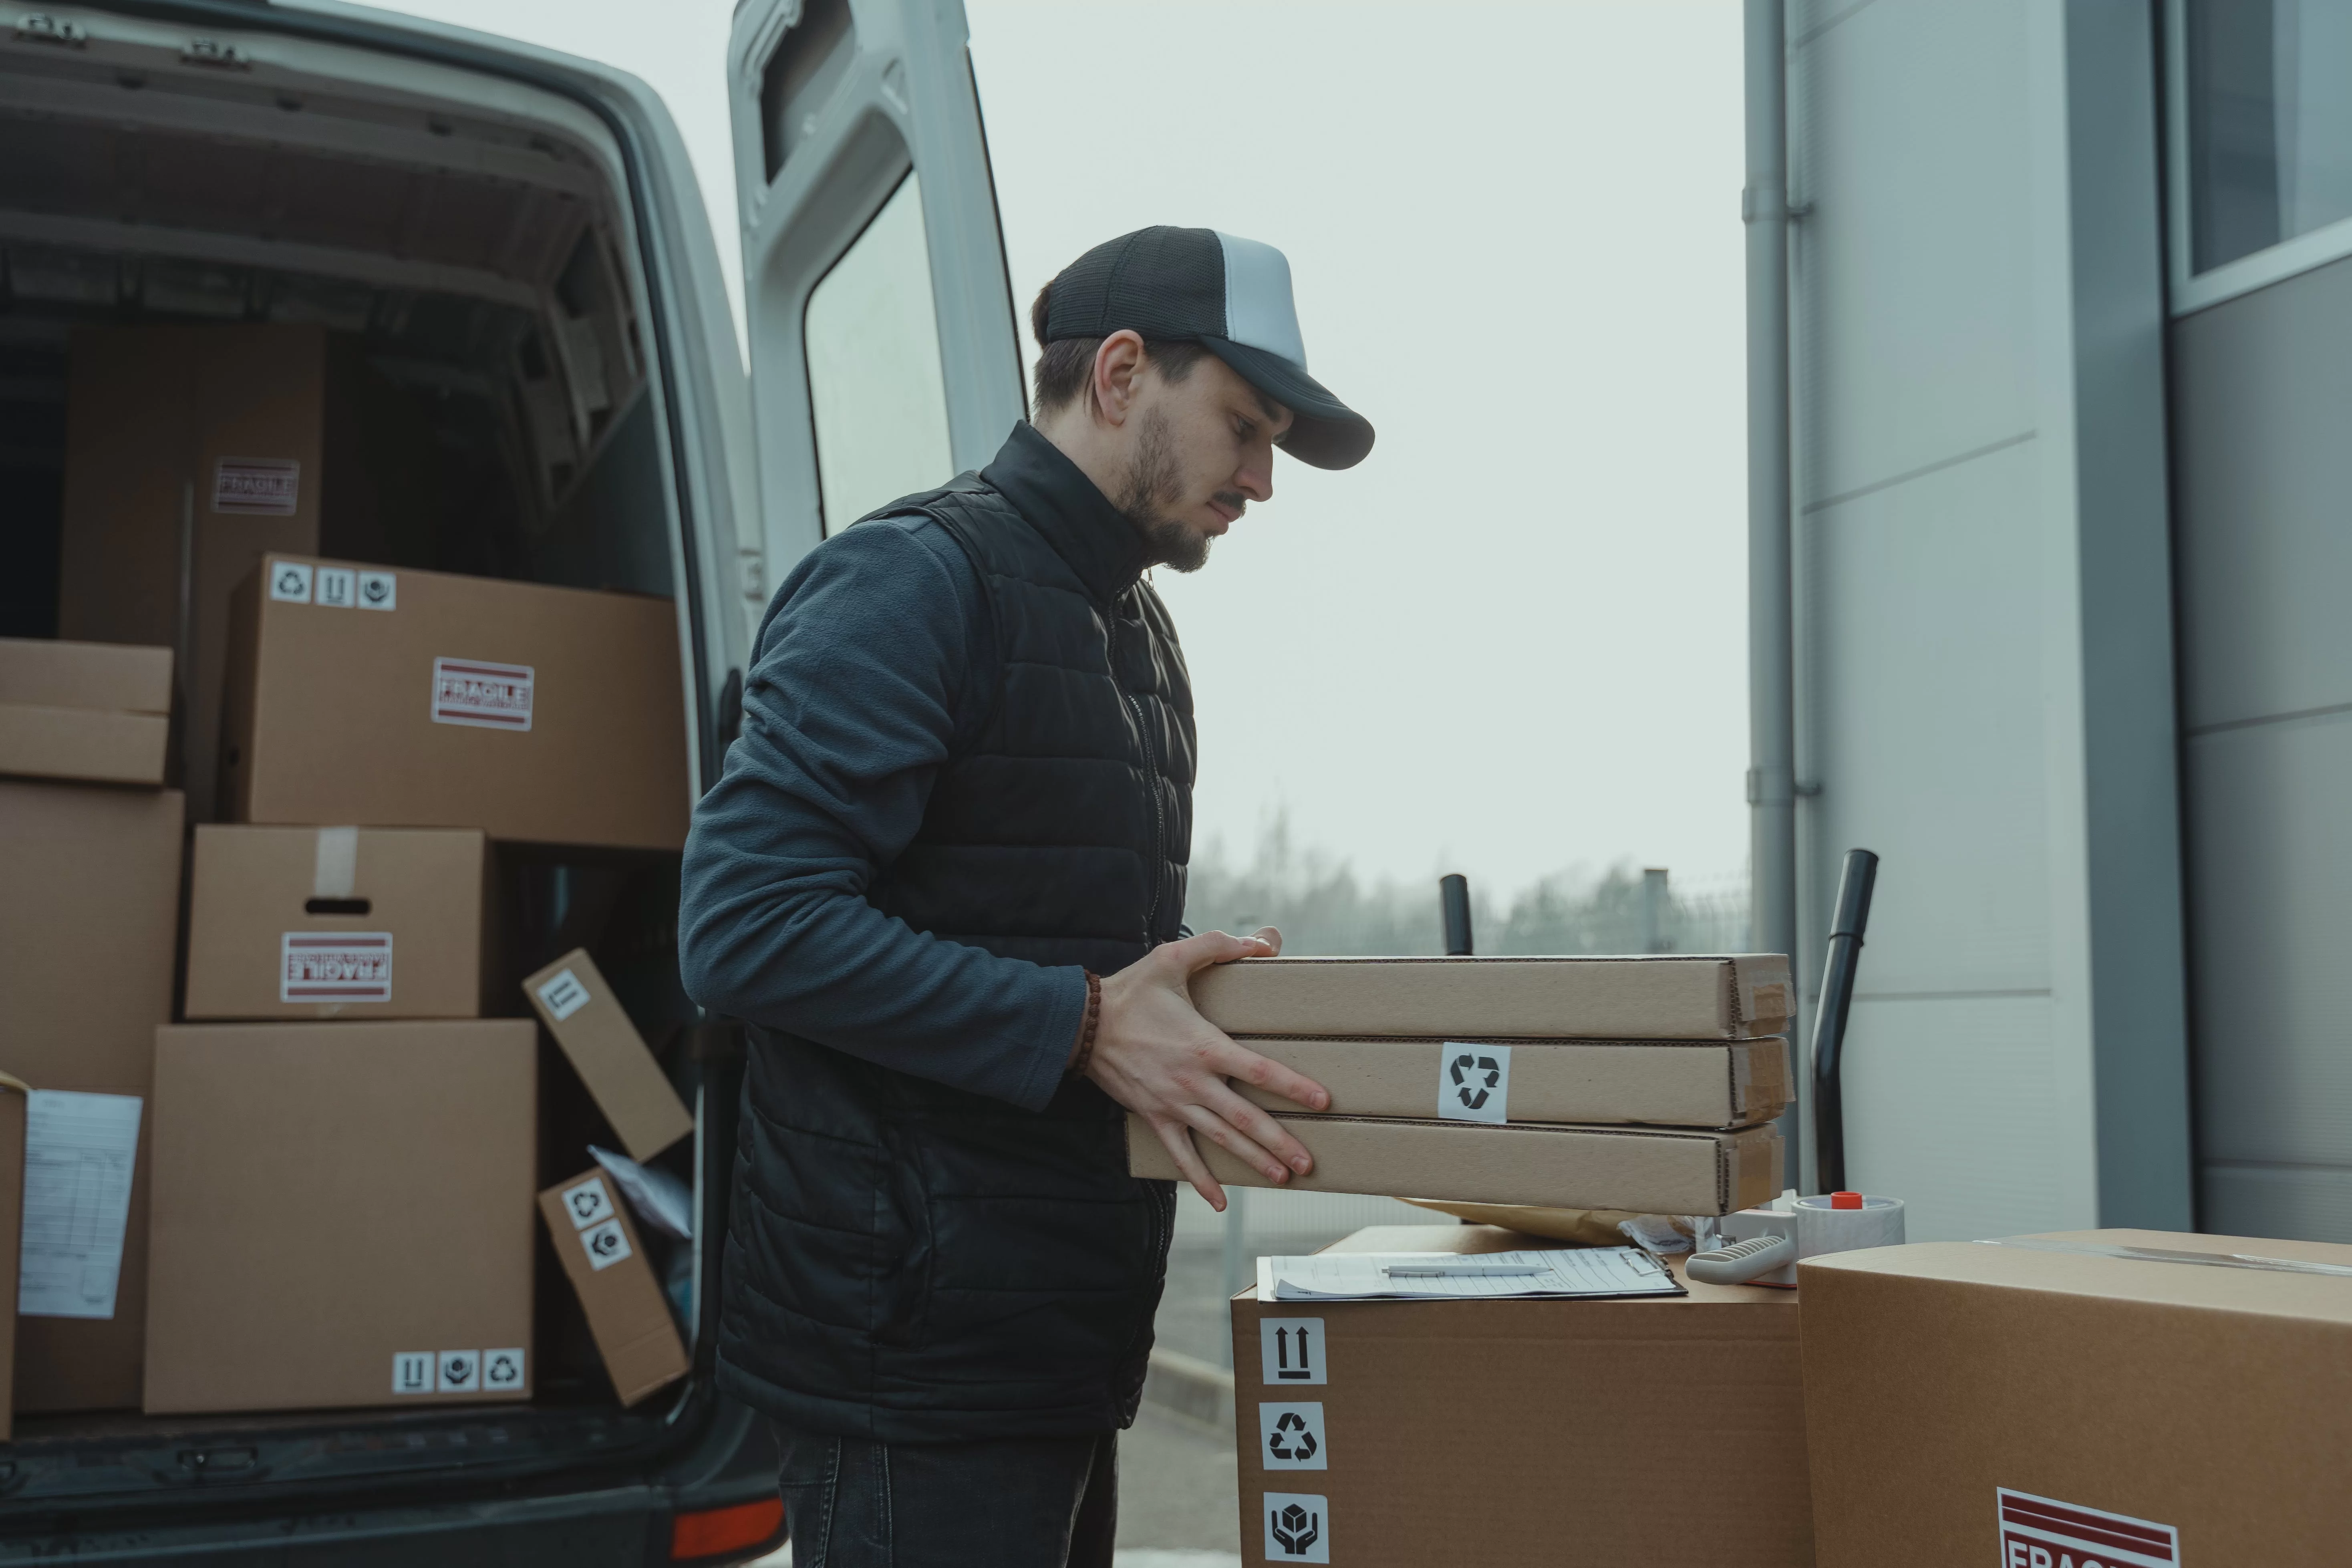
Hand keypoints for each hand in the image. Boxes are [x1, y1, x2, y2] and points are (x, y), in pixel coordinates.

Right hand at [1083, 927, 1329, 1210]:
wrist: (1084, 1024)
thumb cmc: (1133, 990)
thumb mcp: (1174, 957)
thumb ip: (1219, 945)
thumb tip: (1263, 941)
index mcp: (1205, 1045)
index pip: (1260, 1070)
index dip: (1293, 1087)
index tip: (1322, 1101)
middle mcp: (1194, 1081)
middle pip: (1245, 1117)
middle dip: (1278, 1141)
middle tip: (1308, 1162)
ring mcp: (1174, 1103)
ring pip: (1220, 1138)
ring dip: (1251, 1160)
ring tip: (1281, 1177)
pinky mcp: (1155, 1115)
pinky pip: (1181, 1154)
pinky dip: (1199, 1179)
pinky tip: (1217, 1201)